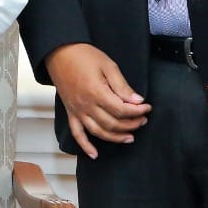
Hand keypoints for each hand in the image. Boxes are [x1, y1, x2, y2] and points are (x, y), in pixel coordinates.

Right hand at [44, 42, 150, 157]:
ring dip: (116, 137)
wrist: (60, 53)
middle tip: (143, 119)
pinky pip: (77, 134)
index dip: (137, 111)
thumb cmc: (83, 56)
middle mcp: (86, 105)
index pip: (121, 110)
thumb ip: (122, 86)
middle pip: (113, 123)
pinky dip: (85, 146)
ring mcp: (78, 111)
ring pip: (99, 132)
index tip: (147, 107)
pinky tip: (95, 154)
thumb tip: (137, 101)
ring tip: (130, 137)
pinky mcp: (71, 112)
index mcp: (96, 92)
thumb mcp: (108, 66)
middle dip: (131, 124)